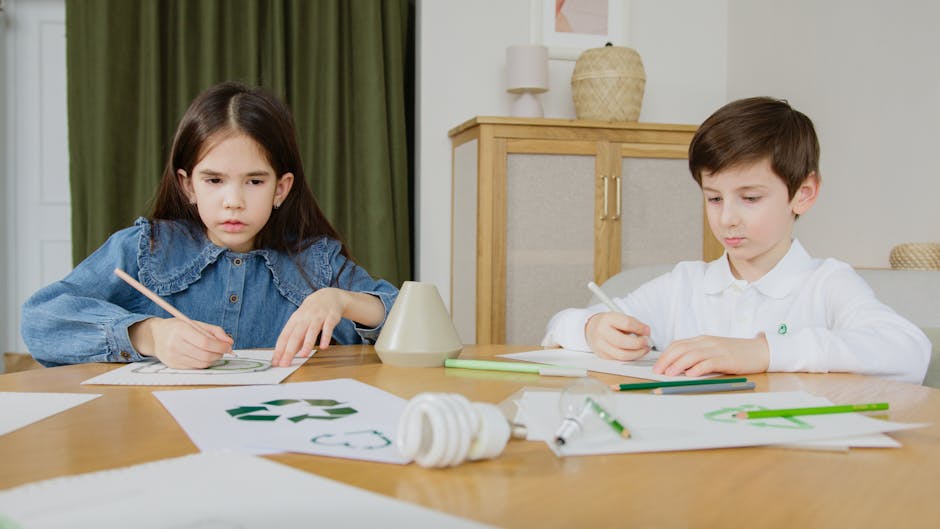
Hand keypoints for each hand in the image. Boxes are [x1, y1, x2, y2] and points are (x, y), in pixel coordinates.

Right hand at [130, 317, 232, 368]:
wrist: (155, 336)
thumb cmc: (178, 328)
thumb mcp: (195, 323)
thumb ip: (215, 331)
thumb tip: (230, 342)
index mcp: (180, 330)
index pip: (205, 342)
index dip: (220, 346)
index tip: (228, 346)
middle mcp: (174, 344)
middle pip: (204, 355)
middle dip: (219, 354)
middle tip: (224, 350)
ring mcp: (173, 357)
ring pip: (201, 363)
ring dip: (213, 359)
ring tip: (214, 352)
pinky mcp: (173, 365)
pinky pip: (195, 367)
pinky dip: (204, 362)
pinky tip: (204, 356)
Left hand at [272, 287, 348, 366]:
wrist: (329, 296)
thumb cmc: (312, 312)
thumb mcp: (301, 321)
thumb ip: (296, 337)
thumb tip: (290, 353)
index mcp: (295, 320)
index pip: (284, 336)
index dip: (279, 350)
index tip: (275, 362)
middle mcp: (305, 318)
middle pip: (295, 336)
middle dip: (289, 351)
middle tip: (285, 364)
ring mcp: (318, 317)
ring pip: (311, 331)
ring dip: (307, 344)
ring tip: (303, 355)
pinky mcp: (330, 317)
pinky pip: (328, 328)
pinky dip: (326, 337)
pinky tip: (323, 346)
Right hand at [585, 312, 651, 360]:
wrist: (591, 329)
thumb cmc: (608, 323)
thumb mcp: (618, 317)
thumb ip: (632, 324)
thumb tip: (646, 333)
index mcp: (607, 319)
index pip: (627, 324)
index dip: (640, 328)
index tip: (647, 331)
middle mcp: (602, 333)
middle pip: (624, 342)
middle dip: (639, 343)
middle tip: (647, 342)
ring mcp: (601, 346)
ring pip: (623, 355)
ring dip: (637, 353)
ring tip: (644, 349)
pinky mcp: (603, 356)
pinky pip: (620, 360)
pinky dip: (631, 357)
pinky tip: (635, 352)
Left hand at [652, 334, 769, 376]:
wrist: (761, 350)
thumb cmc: (736, 353)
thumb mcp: (714, 350)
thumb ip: (698, 355)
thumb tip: (678, 367)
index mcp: (702, 340)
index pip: (678, 344)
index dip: (665, 355)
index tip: (657, 366)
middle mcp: (707, 342)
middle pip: (681, 348)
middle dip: (667, 360)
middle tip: (657, 371)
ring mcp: (718, 350)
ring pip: (692, 355)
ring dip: (678, 365)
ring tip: (669, 374)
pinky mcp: (728, 359)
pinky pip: (709, 363)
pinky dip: (698, 368)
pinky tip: (690, 374)